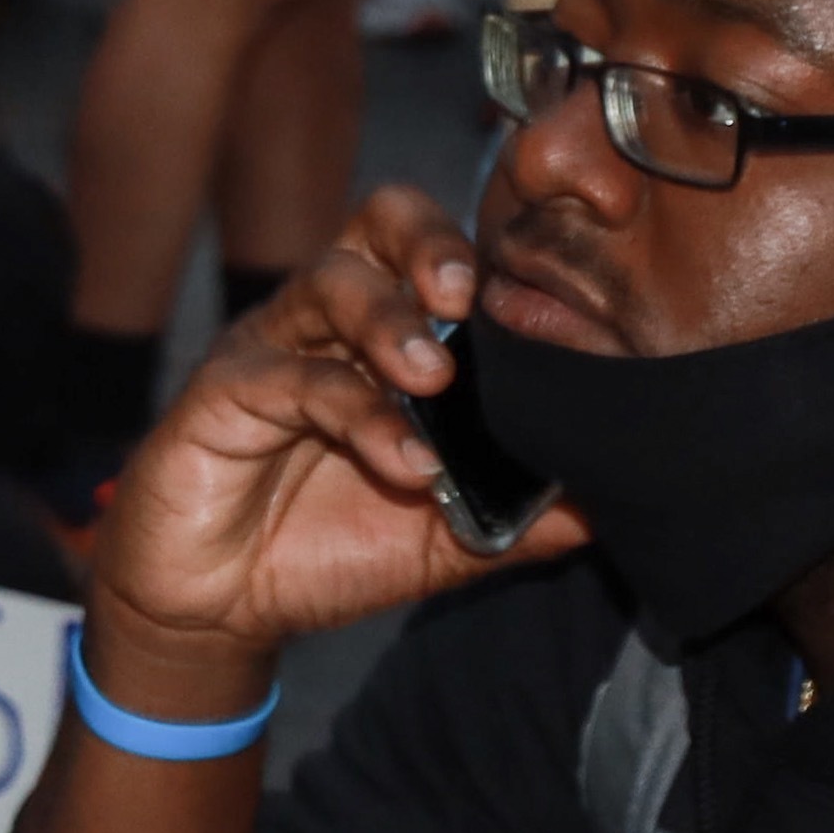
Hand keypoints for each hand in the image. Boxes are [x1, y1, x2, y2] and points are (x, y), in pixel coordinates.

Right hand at [82, 185, 579, 689]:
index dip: (489, 258)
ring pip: (329, 283)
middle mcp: (327, 323)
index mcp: (383, 336)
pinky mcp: (222, 390)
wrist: (219, 607)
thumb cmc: (326, 549)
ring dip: (390, 321)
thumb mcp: (447, 538)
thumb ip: (523, 515)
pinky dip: (359, 416)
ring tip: (434, 379)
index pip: (436, 253)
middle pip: (375, 224)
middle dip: (429, 244)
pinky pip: (293, 378)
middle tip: (467, 298)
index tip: (545, 306)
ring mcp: (271, 348)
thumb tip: (614, 505)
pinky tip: (405, 465)